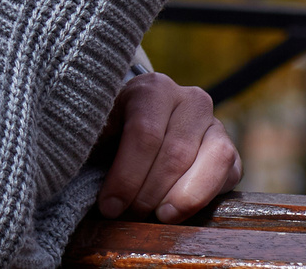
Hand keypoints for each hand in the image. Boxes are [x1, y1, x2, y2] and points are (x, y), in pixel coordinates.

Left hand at [95, 71, 241, 223]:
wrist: (144, 125)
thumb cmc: (115, 130)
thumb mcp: (99, 127)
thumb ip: (91, 140)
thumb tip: (75, 167)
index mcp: (154, 88)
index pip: (144, 133)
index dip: (126, 175)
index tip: (109, 206)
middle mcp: (191, 100)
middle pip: (174, 153)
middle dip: (148, 192)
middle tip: (128, 216)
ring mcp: (216, 125)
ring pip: (209, 163)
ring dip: (180, 198)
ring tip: (156, 217)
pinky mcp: (231, 153)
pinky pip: (226, 176)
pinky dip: (203, 199)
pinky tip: (177, 212)